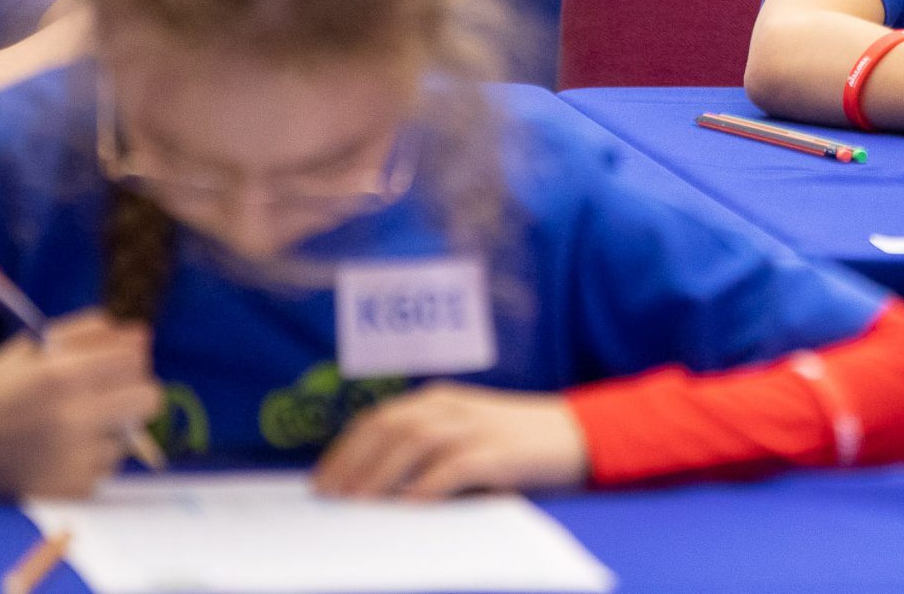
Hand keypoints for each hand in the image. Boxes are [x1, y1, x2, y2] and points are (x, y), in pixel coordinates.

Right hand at [0, 313, 162, 498]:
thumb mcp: (36, 345)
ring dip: (111, 428)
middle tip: (108, 393)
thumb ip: (91, 332)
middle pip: (150, 399)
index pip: (136, 359)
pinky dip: (92, 457)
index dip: (127, 357)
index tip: (112, 363)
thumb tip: (143, 337)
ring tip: (70, 426)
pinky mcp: (73, 489)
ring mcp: (74, 459)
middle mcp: (72, 419)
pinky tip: (59, 451)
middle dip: (133, 391)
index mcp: (61, 376)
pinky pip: (107, 465)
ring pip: (129, 435)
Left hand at [313, 384, 587, 498]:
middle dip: (352, 462)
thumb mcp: (467, 432)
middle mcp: (453, 406)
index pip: (378, 418)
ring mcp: (477, 426)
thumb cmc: (517, 442)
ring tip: (358, 505)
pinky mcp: (499, 450)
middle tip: (330, 497)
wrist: (581, 434)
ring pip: (413, 442)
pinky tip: (408, 505)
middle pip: (388, 427)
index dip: (344, 449)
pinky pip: (453, 466)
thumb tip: (372, 482)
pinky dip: (426, 485)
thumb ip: (427, 447)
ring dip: (379, 474)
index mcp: (440, 399)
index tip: (322, 481)